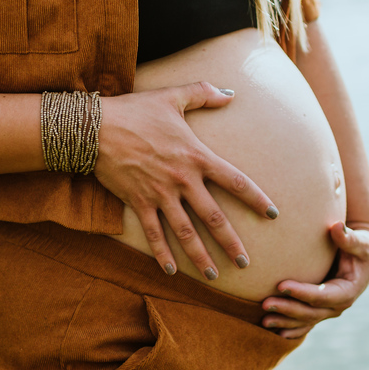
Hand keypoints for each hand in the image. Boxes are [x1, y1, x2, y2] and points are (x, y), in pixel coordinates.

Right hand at [94, 82, 278, 279]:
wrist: (95, 128)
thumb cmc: (135, 110)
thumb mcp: (172, 96)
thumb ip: (203, 94)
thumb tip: (230, 94)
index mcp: (196, 156)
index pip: (236, 181)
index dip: (257, 199)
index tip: (273, 214)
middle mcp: (182, 180)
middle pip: (214, 217)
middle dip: (231, 243)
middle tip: (245, 263)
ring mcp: (160, 194)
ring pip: (186, 232)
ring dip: (200, 256)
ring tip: (213, 276)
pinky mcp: (138, 203)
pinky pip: (153, 234)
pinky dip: (162, 253)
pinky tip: (171, 270)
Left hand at [261, 222, 368, 338]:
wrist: (366, 260)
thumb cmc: (363, 248)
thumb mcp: (361, 243)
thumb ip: (349, 238)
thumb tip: (337, 226)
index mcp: (348, 291)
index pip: (322, 296)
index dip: (302, 292)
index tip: (281, 285)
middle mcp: (339, 305)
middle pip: (311, 312)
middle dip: (288, 309)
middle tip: (265, 304)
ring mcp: (329, 310)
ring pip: (305, 320)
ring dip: (284, 321)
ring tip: (263, 320)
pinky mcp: (321, 310)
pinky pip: (305, 324)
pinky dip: (291, 329)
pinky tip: (275, 332)